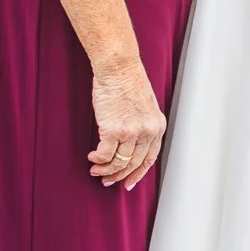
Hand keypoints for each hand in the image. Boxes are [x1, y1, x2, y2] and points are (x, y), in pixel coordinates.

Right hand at [89, 58, 166, 190]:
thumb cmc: (128, 82)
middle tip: (107, 181)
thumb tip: (130, 145)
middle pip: (133, 163)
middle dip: (118, 176)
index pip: (150, 159)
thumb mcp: (145, 106)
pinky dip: (97, 159)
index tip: (128, 182)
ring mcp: (131, 132)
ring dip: (105, 171)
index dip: (138, 173)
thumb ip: (142, 125)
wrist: (118, 67)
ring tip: (95, 171)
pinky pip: (105, 154)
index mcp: (157, 126)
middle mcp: (147, 131)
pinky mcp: (113, 130)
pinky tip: (92, 157)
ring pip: (118, 162)